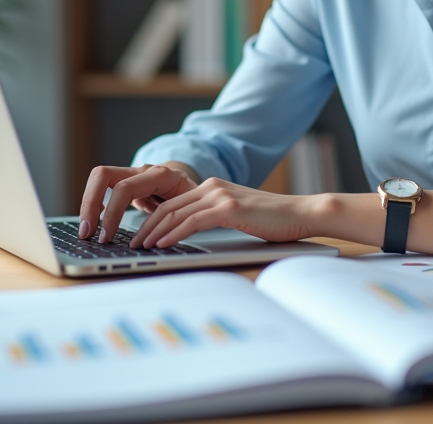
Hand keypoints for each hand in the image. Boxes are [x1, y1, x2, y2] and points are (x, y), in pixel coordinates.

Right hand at [78, 163, 198, 242]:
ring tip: (86, 231)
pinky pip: (101, 188)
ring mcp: (131, 174)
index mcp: (160, 176)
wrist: (192, 185)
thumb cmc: (193, 199)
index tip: (107, 237)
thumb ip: (178, 220)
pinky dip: (93, 204)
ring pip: (98, 178)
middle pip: (103, 174)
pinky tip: (94, 222)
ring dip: (88, 204)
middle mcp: (142, 171)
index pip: (125, 188)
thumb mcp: (192, 209)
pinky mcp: (124, 182)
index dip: (113, 213)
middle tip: (87, 232)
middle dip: (90, 203)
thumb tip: (163, 241)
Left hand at [131, 178, 317, 248]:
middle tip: (131, 243)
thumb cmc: (273, 220)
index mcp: (212, 186)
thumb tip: (189, 234)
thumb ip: (214, 217)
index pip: (172, 202)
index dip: (150, 218)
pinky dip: (173, 233)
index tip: (138, 234)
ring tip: (141, 246)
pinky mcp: (229, 208)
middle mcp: (212, 186)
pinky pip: (192, 221)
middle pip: (167, 206)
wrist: (301, 213)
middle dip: (145, 226)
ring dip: (154, 231)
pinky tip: (163, 243)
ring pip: (175, 213)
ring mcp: (220, 195)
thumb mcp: (237, 215)